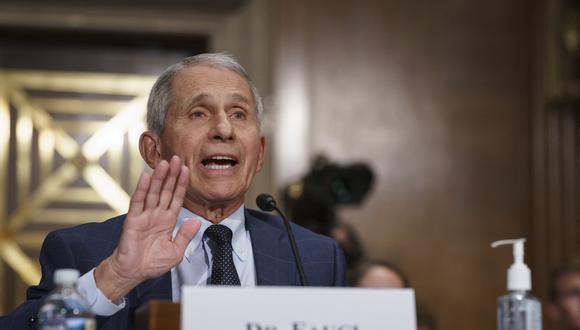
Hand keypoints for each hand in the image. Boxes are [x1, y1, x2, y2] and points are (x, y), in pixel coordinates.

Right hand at [95, 155, 200, 301]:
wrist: (133, 273)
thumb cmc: (152, 264)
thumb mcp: (176, 252)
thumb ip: (185, 236)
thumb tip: (197, 222)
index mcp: (168, 221)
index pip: (177, 198)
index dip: (181, 184)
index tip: (186, 170)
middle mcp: (157, 215)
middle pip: (166, 190)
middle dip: (172, 175)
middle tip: (177, 159)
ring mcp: (145, 216)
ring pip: (153, 192)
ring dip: (159, 177)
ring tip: (164, 163)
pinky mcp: (133, 219)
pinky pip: (138, 201)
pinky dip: (142, 189)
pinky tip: (146, 177)